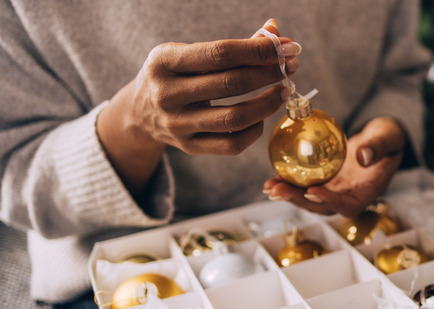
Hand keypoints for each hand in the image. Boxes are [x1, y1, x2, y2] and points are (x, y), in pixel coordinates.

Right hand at [97, 19, 299, 193]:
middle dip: (269, 73)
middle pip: (231, 84)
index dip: (258, 50)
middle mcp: (167, 94)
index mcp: (164, 61)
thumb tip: (275, 33)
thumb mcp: (190, 54)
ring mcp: (177, 124)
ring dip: (268, 104)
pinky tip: (263, 117)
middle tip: (291, 66)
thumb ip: (232, 46)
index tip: (286, 47)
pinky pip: (232, 145)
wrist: (139, 112)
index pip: (220, 53)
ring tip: (284, 90)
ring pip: (234, 118)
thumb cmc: (175, 75)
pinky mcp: (188, 147)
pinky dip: (254, 130)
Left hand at [263, 116, 406, 216]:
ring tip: (269, 187)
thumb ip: (379, 147)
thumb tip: (363, 156)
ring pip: (310, 199)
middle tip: (278, 191)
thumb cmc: (388, 138)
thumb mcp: (389, 137)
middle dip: (298, 201)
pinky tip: (272, 176)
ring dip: (289, 195)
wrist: (381, 140)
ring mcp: (336, 192)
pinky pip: (306, 186)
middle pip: (322, 206)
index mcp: (367, 192)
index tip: (312, 191)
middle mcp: (349, 197)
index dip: (329, 201)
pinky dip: (289, 182)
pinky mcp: (326, 183)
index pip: (348, 204)